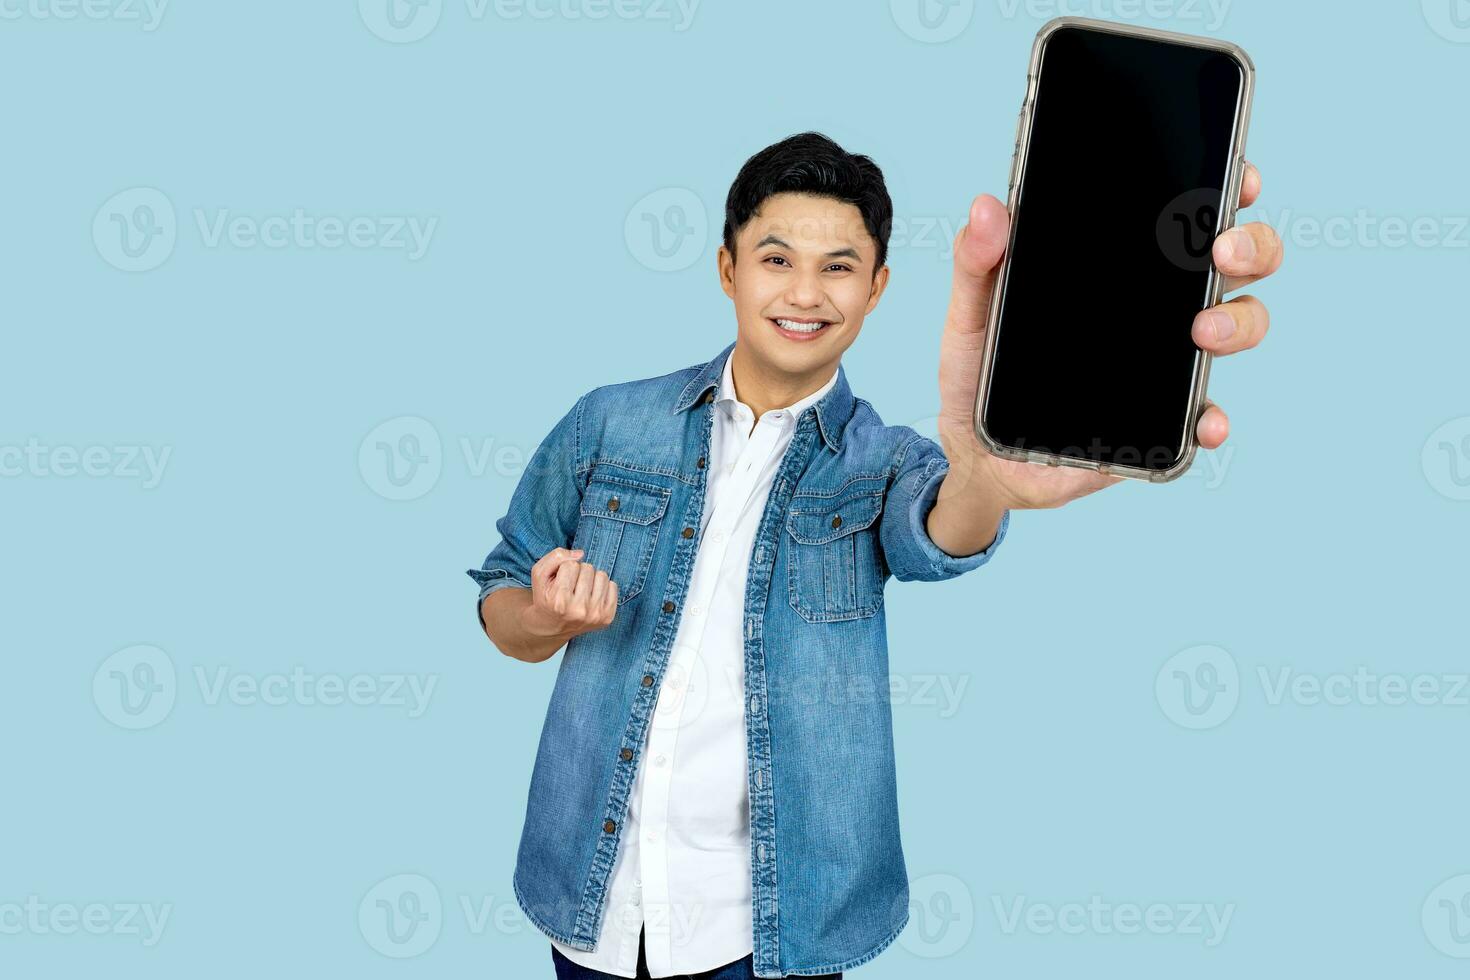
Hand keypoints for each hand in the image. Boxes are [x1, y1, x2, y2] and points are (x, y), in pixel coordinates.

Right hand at [521, 547, 617, 638]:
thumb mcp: (539, 574)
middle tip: (570, 586)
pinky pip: (613, 586)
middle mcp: (579, 610)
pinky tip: (591, 596)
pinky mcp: (607, 617)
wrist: (551, 626)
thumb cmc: (546, 596)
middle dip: (578, 572)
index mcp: (559, 601)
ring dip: (592, 578)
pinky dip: (602, 587)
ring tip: (581, 590)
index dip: (564, 569)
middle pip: (588, 568)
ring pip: (602, 575)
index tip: (559, 582)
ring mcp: (595, 615)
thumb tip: (581, 554)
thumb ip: (555, 557)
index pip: (571, 565)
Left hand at [935, 163, 1283, 509]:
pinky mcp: (1158, 423)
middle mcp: (1156, 308)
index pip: (1184, 216)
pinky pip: (1203, 418)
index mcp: (1121, 268)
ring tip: (1204, 332)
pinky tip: (1206, 421)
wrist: (974, 454)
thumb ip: (976, 262)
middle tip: (1223, 249)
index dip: (1224, 187)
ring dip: (1240, 323)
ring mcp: (1165, 364)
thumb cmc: (980, 372)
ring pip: (1239, 327)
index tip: (1238, 174)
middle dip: (1252, 246)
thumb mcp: (971, 313)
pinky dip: (1212, 419)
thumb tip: (988, 206)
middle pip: (1236, 263)